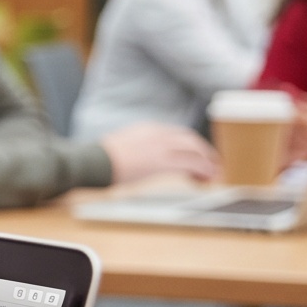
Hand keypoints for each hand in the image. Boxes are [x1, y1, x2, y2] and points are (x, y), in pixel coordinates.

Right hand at [100, 122, 218, 185]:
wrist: (94, 162)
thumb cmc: (101, 159)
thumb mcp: (123, 145)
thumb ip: (138, 148)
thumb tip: (142, 158)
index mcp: (149, 128)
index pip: (178, 134)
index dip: (191, 145)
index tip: (196, 155)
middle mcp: (159, 134)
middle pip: (190, 140)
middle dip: (204, 152)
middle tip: (211, 164)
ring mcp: (162, 147)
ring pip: (195, 151)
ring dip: (207, 162)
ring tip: (212, 174)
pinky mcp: (164, 162)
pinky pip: (192, 163)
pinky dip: (203, 170)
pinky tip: (205, 177)